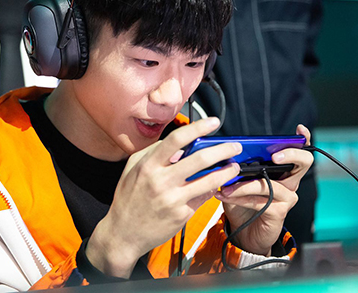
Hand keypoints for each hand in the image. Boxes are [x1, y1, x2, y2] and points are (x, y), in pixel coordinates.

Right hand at [86, 117, 241, 277]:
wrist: (123, 234)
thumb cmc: (128, 199)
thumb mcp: (132, 169)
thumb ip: (153, 152)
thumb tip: (177, 144)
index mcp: (148, 166)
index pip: (177, 140)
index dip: (198, 128)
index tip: (213, 122)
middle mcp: (161, 181)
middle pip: (199, 159)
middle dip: (222, 150)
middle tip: (234, 147)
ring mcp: (172, 199)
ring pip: (208, 181)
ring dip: (226, 172)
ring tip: (234, 167)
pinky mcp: (181, 215)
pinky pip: (202, 198)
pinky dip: (212, 189)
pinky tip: (217, 184)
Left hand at [214, 124, 313, 255]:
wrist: (244, 233)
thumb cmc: (243, 203)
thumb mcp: (240, 181)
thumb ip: (239, 168)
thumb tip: (227, 155)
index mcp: (283, 170)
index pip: (299, 152)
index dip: (303, 139)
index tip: (299, 129)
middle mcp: (290, 182)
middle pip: (303, 163)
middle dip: (291, 155)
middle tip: (274, 156)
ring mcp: (287, 198)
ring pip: (269, 184)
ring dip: (244, 185)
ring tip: (225, 187)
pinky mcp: (279, 212)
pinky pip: (259, 201)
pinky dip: (239, 198)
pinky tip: (224, 196)